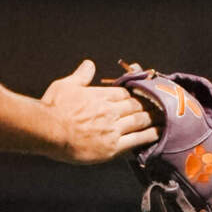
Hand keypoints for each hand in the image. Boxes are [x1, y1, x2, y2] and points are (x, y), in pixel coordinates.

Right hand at [41, 59, 155, 164]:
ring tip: (164, 118)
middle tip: (161, 106)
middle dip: (149, 105)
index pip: (125, 93)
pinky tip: (158, 133)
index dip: (136, 94)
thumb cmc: (52, 107)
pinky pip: (136, 140)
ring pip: (140, 121)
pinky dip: (150, 135)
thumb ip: (81, 75)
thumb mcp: (65, 85)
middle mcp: (110, 111)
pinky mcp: (112, 147)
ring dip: (154, 118)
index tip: (144, 95)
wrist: (47, 131)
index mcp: (100, 95)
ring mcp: (113, 129)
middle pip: (136, 106)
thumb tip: (89, 64)